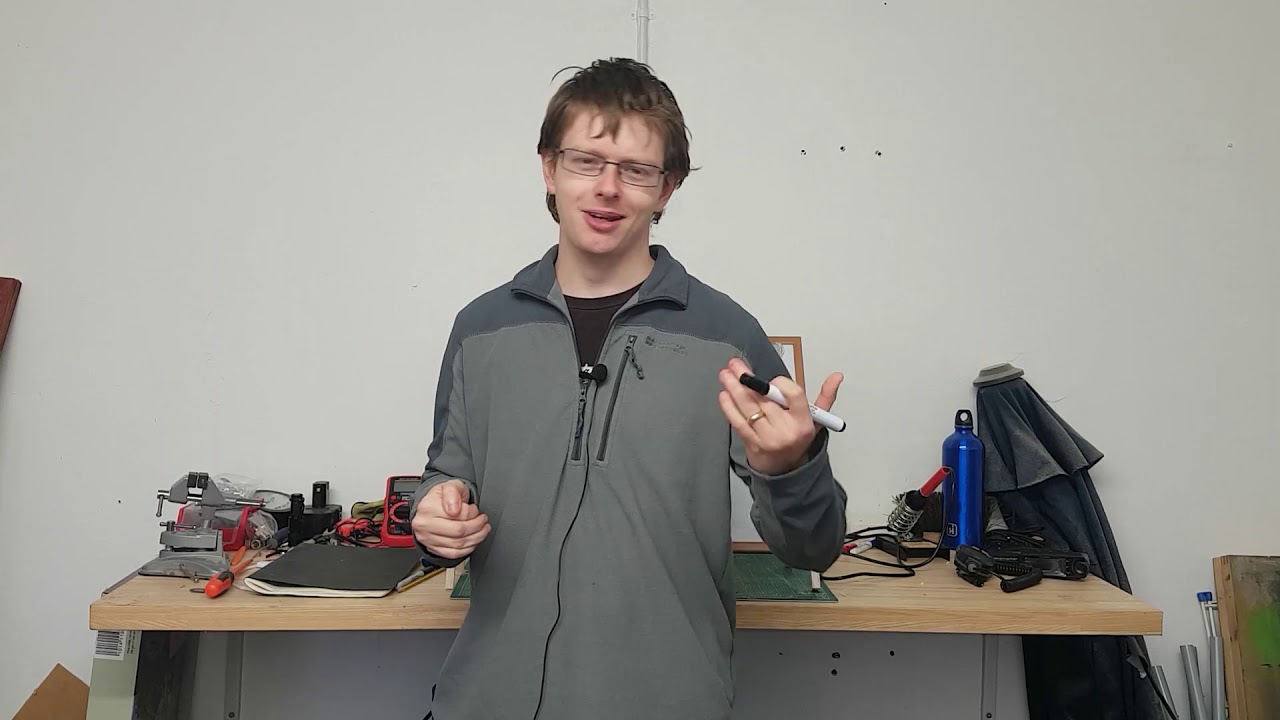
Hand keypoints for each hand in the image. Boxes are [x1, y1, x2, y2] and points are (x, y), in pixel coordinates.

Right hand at [412, 479, 489, 559]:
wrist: (431, 505)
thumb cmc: (442, 496)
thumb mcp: (450, 485)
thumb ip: (453, 493)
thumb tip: (454, 509)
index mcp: (428, 507)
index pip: (457, 515)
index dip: (472, 512)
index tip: (475, 509)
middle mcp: (424, 524)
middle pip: (458, 531)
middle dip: (477, 526)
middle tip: (483, 520)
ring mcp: (427, 538)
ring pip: (457, 544)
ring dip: (476, 538)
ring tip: (482, 529)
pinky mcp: (432, 548)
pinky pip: (453, 554)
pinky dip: (467, 549)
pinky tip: (473, 541)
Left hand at [717, 357, 843, 475]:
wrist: (786, 471)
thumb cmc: (799, 439)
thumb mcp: (817, 420)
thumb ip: (825, 396)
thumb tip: (836, 376)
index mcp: (803, 422)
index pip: (794, 395)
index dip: (781, 383)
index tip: (771, 379)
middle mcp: (786, 430)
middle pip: (765, 400)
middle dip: (747, 379)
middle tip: (735, 365)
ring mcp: (768, 438)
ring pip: (748, 409)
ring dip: (734, 389)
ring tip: (725, 375)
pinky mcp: (752, 444)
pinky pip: (738, 423)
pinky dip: (729, 408)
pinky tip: (724, 395)